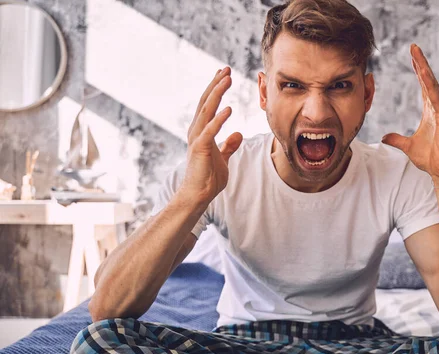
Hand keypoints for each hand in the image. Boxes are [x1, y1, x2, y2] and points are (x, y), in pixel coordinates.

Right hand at [179, 67, 242, 206]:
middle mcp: (196, 131)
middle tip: (226, 69)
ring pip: (206, 111)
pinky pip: (210, 130)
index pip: (208, 105)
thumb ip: (228, 146)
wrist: (198, 195)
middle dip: (216, 84)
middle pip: (206, 102)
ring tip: (227, 79)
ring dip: (217, 94)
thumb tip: (238, 134)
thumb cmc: (208, 178)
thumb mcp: (223, 158)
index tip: (224, 75)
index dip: (216, 89)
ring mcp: (196, 139)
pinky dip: (219, 119)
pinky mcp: (199, 149)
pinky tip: (228, 109)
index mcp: (201, 132)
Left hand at [382, 44, 438, 186]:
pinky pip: (436, 97)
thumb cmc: (430, 158)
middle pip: (428, 80)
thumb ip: (396, 140)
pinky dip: (429, 84)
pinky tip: (423, 72)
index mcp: (430, 112)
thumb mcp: (407, 147)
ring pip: (432, 85)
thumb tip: (384, 137)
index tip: (412, 57)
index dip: (417, 71)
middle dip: (420, 63)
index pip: (423, 87)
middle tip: (413, 47)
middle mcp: (437, 108)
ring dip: (424, 68)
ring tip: (416, 53)